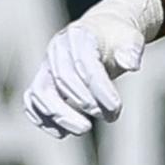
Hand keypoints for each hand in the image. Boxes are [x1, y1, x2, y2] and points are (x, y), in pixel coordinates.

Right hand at [22, 0, 163, 136]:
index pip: (84, 63)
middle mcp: (57, 50)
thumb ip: (131, 50)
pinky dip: (42, 118)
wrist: (102, 31)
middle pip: (62, 79)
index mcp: (79, 36)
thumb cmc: (118, 38)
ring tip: (84, 129)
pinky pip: (32, 102)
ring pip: (41, 92)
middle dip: (86, 102)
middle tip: (110, 117)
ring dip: (60, 115)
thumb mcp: (131, 38)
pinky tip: (62, 133)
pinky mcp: (42, 81)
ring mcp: (46, 66)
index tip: (116, 108)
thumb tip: (131, 64)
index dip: (100, 88)